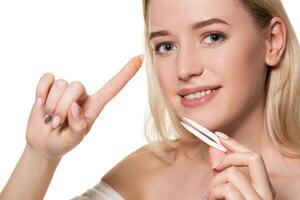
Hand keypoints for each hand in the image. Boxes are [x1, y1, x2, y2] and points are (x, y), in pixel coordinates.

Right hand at [25, 55, 142, 160]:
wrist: (43, 143)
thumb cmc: (63, 142)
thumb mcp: (73, 141)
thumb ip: (77, 127)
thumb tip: (75, 107)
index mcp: (94, 107)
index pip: (112, 88)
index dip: (126, 74)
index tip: (140, 59)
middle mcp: (82, 95)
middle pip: (77, 86)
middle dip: (62, 107)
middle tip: (57, 124)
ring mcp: (66, 90)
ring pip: (61, 84)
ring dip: (50, 105)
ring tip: (50, 119)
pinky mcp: (50, 86)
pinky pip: (47, 78)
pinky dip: (40, 92)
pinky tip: (40, 104)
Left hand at [206, 132, 275, 199]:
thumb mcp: (222, 187)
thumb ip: (220, 170)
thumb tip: (215, 147)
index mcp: (264, 187)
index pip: (254, 157)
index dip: (235, 144)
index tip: (219, 136)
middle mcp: (267, 193)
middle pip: (254, 158)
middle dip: (229, 158)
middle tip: (215, 167)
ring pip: (233, 173)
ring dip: (215, 182)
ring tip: (209, 194)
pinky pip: (227, 188)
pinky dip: (213, 192)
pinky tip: (211, 199)